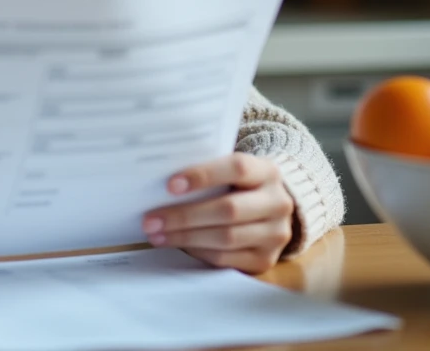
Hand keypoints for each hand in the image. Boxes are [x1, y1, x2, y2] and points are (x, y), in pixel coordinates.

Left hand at [141, 152, 293, 274]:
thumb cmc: (238, 186)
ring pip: (225, 238)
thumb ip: (207, 173)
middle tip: (151, 219)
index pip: (237, 168)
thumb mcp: (231, 172)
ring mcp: (275, 235)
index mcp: (267, 172)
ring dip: (185, 237)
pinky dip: (197, 251)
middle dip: (184, 215)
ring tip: (157, 235)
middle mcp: (278, 203)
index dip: (203, 176)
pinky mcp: (266, 260)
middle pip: (228, 210)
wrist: (271, 211)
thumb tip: (160, 186)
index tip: (170, 185)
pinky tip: (178, 244)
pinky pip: (225, 258)